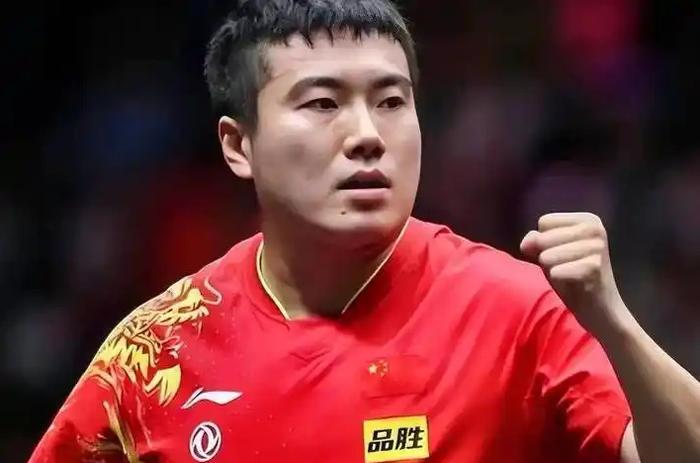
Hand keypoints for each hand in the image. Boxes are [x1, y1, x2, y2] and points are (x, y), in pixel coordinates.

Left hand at [520, 212, 631, 337]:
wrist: (600, 308)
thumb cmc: (572, 276)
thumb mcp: (550, 253)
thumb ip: (535, 241)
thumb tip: (527, 242)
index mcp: (587, 219)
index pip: (544, 222)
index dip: (545, 242)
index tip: (564, 254)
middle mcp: (595, 228)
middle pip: (542, 238)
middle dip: (547, 257)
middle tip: (568, 268)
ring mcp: (596, 247)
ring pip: (546, 256)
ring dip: (553, 270)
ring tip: (571, 275)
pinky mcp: (594, 267)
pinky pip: (555, 272)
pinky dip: (559, 281)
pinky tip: (576, 284)